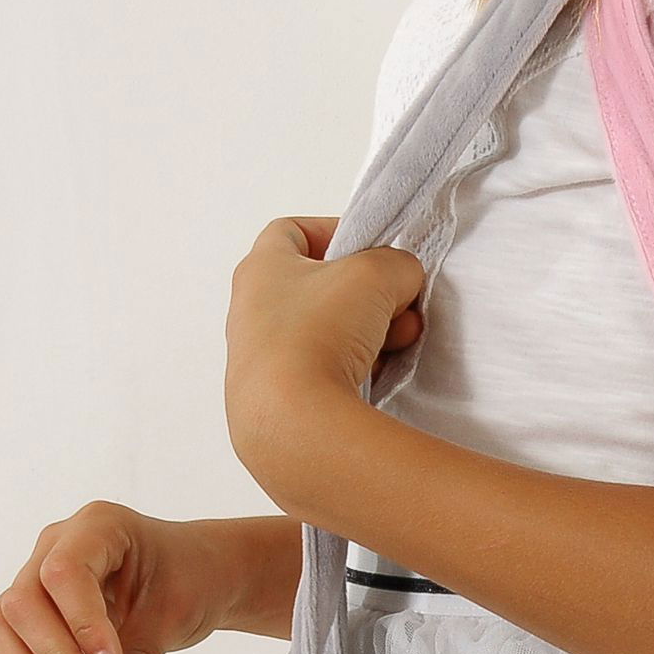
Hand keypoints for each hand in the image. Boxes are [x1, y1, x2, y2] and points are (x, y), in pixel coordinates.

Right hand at [0, 504, 244, 653]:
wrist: (198, 578)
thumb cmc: (192, 580)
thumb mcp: (175, 611)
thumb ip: (136, 649)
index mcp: (97, 526)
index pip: (64, 574)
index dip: (81, 625)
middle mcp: (55, 545)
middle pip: (23, 602)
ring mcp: (36, 575)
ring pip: (3, 625)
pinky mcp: (31, 612)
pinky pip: (6, 644)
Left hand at [224, 215, 425, 476]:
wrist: (294, 421)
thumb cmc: (320, 333)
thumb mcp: (376, 274)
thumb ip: (397, 265)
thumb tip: (402, 280)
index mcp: (261, 268)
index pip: (292, 231)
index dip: (335, 233)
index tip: (372, 252)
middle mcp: (251, 312)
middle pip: (319, 289)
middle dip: (367, 296)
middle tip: (398, 309)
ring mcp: (260, 361)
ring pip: (326, 335)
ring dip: (367, 336)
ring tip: (395, 348)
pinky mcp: (276, 402)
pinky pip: (324, 376)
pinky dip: (352, 373)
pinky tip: (374, 381)